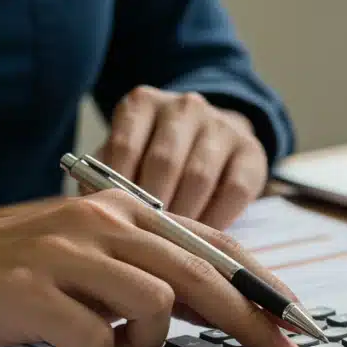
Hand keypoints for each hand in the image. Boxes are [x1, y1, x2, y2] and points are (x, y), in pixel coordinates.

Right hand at [0, 190, 302, 346]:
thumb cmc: (20, 268)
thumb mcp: (95, 256)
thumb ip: (152, 272)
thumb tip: (224, 308)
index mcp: (126, 210)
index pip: (214, 243)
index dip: (262, 283)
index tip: (297, 320)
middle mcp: (102, 221)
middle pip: (201, 272)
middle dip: (248, 320)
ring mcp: (66, 251)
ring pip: (156, 302)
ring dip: (151, 343)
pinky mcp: (30, 288)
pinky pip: (96, 336)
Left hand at [96, 85, 268, 229]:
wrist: (209, 138)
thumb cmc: (153, 157)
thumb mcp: (125, 156)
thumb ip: (107, 177)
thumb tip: (94, 210)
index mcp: (143, 103)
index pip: (124, 146)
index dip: (118, 190)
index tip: (116, 222)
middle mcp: (184, 106)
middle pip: (164, 162)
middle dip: (153, 208)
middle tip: (144, 240)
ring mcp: (221, 125)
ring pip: (199, 177)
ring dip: (184, 216)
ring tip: (172, 243)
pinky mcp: (251, 150)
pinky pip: (233, 190)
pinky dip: (217, 218)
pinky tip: (203, 235)